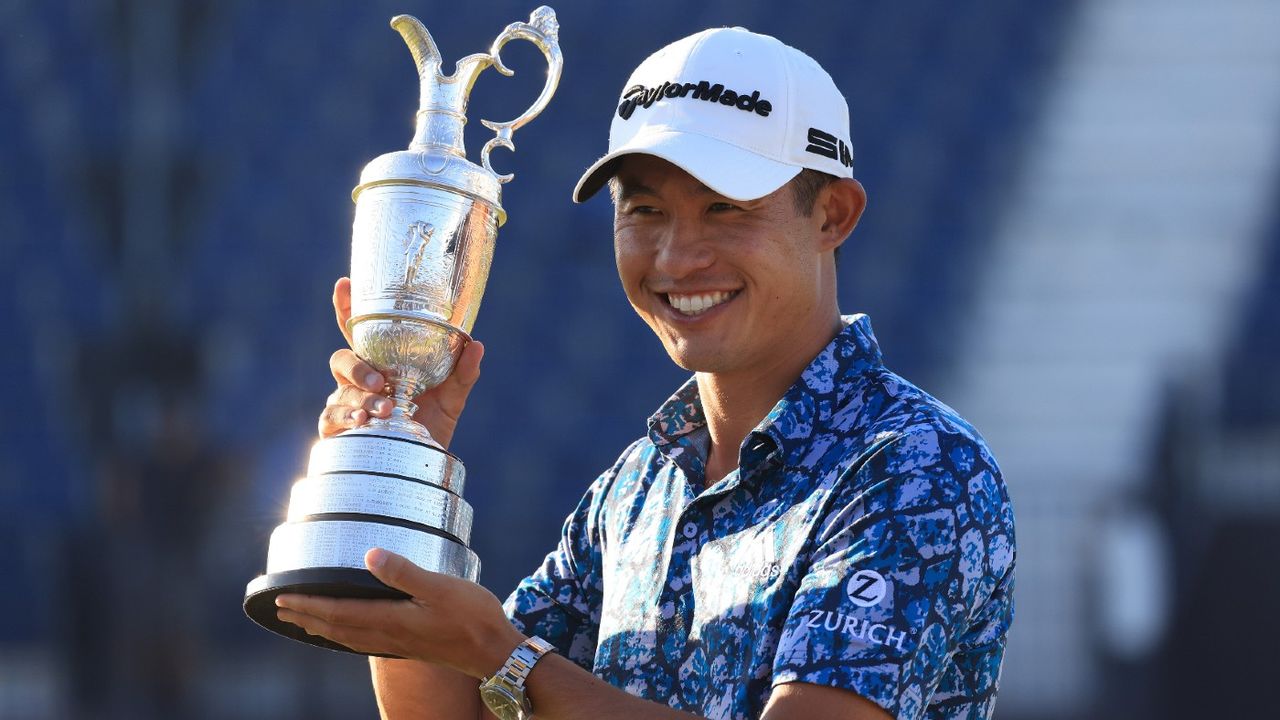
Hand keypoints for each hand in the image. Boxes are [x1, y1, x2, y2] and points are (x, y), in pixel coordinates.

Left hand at [274, 549, 524, 678]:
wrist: (495, 652)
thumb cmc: (473, 618)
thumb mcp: (441, 588)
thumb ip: (405, 573)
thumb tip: (369, 555)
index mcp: (392, 620)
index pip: (339, 613)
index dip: (309, 604)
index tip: (282, 597)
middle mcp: (389, 635)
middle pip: (336, 628)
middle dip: (307, 617)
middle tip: (281, 609)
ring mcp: (399, 643)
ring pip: (348, 637)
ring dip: (322, 628)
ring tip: (304, 621)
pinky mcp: (409, 645)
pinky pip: (364, 642)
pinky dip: (345, 635)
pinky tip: (349, 632)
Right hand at [319, 277, 483, 446]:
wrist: (423, 467)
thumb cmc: (432, 425)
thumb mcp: (453, 398)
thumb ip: (463, 373)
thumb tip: (477, 344)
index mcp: (380, 363)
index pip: (359, 332)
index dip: (348, 308)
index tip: (345, 285)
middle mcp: (358, 381)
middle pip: (342, 360)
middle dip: (357, 366)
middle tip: (380, 381)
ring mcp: (345, 404)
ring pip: (340, 391)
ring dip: (360, 398)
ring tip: (383, 409)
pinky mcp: (338, 431)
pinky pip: (330, 419)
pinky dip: (344, 418)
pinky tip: (361, 422)